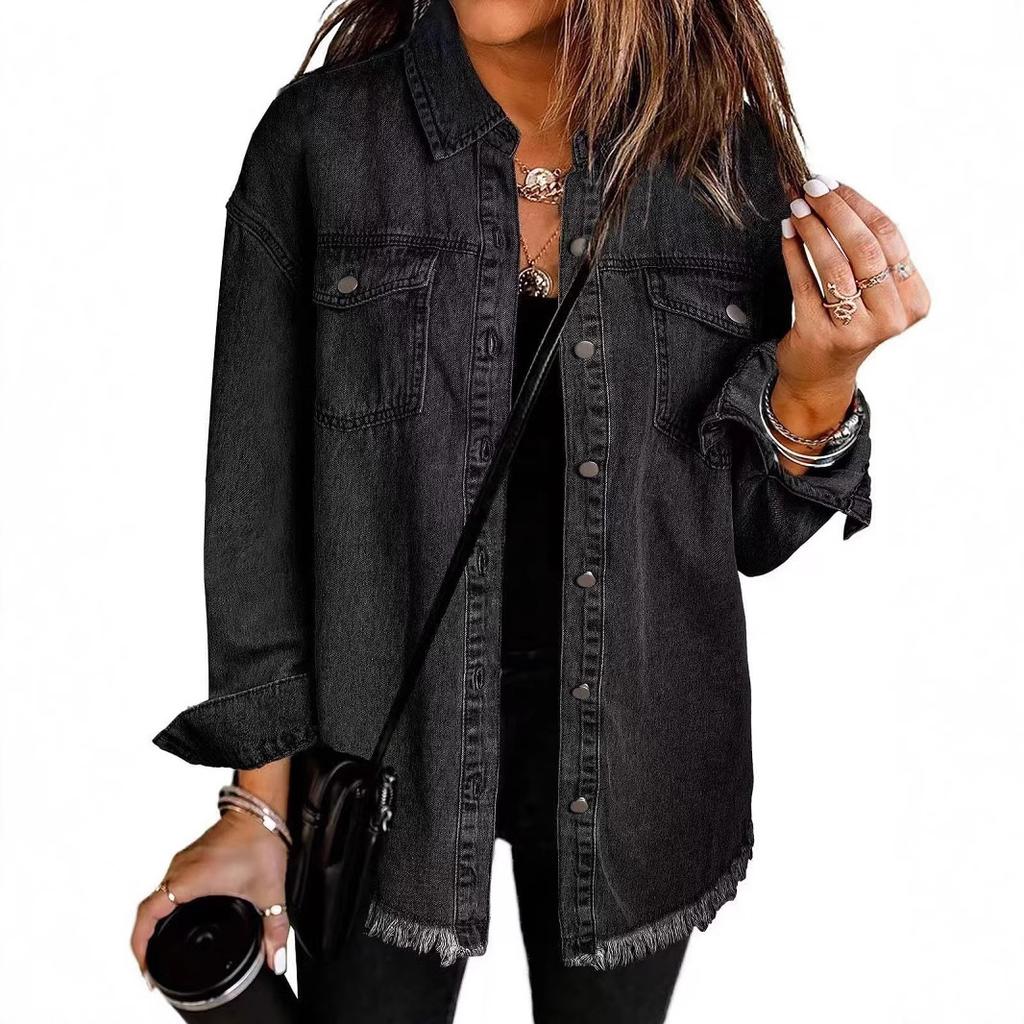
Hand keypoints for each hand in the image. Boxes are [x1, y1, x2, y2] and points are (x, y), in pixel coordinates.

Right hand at [130, 811, 289, 983]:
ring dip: (155, 921)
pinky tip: (180, 916)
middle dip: (145, 940)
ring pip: (158, 895)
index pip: (147, 915)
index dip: (140, 945)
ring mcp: (185, 862)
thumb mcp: (269, 892)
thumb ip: (275, 929)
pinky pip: (169, 885)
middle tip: (151, 965)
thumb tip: (276, 958)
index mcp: (189, 880)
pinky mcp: (193, 857)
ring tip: (160, 945)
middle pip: (148, 909)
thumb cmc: (259, 841)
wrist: (261, 810)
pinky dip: (168, 905)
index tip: (145, 967)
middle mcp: (180, 869)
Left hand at [777, 174, 929, 402]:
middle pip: (864, 246)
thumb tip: (836, 195)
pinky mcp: (820, 335)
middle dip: (834, 210)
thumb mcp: (875, 294)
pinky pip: (804, 284)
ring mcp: (856, 329)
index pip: (890, 237)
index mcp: (913, 300)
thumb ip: (871, 254)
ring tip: (797, 207)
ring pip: (834, 264)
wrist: (822, 376)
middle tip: (811, 188)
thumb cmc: (848, 325)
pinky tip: (787, 233)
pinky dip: (794, 253)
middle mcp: (890, 316)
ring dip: (812, 228)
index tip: (834, 184)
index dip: (859, 204)